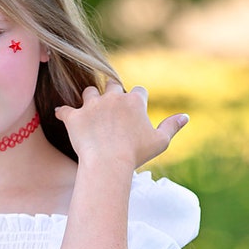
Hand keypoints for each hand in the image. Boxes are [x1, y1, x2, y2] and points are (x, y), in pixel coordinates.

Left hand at [55, 81, 188, 171]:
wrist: (108, 164)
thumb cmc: (136, 155)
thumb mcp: (160, 142)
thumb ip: (172, 127)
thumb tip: (185, 117)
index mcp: (134, 101)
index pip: (139, 91)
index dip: (137, 100)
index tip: (135, 111)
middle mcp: (113, 98)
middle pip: (113, 84)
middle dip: (113, 91)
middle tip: (111, 105)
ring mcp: (92, 106)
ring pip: (89, 92)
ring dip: (90, 99)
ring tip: (90, 110)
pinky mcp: (74, 117)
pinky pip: (65, 109)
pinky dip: (64, 113)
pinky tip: (63, 115)